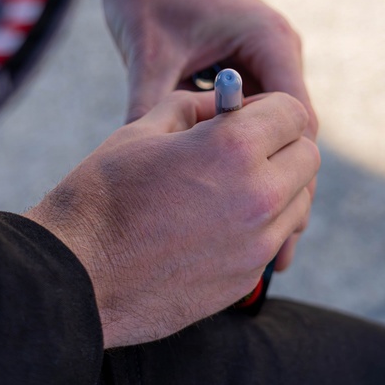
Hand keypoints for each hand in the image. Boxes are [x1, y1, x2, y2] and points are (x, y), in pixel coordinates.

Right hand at [23, 90, 318, 347]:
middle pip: (307, 158)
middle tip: (243, 148)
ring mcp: (256, 244)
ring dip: (276, 188)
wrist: (77, 276)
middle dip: (282, 146)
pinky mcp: (245, 279)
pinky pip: (273, 240)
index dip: (269, 108)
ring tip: (227, 187)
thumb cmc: (100, 196)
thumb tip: (222, 106)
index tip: (247, 114)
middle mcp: (259, 196)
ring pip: (298, 204)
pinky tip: (215, 224)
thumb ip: (193, 109)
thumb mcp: (142, 131)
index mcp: (234, 148)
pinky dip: (259, 226)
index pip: (293, 113)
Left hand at [88, 0, 318, 269]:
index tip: (276, 218)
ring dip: (264, 168)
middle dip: (282, 181)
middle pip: (293, 128)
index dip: (289, 171)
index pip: (298, 117)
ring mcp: (262, 55)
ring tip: (256, 228)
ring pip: (274, 125)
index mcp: (269, 40)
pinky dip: (243, 148)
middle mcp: (276, 48)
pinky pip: (252, 113)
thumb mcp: (149, 60)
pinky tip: (227, 188)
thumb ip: (153, 112)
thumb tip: (147, 180)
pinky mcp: (242, 62)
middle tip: (274, 245)